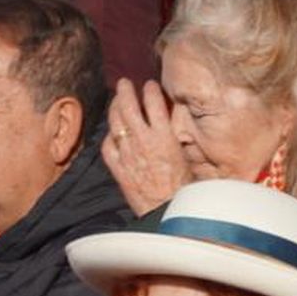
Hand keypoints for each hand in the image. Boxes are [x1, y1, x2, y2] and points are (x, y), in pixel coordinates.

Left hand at [103, 78, 193, 214]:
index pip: (155, 103)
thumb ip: (179, 141)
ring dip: (114, 107)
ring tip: (115, 100)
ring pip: (116, 123)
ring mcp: (128, 154)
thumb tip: (180, 130)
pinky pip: (108, 147)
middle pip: (129, 107)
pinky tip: (111, 133)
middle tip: (124, 83)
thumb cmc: (185, 190)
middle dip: (125, 91)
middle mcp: (144, 141)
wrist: (168, 212)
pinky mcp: (119, 169)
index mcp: (164, 137)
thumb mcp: (188, 159)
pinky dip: (108, 137)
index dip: (151, 90)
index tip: (150, 85)